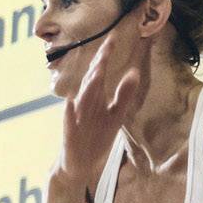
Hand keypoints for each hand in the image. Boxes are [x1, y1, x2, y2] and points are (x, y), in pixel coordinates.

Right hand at [55, 26, 150, 183]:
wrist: (78, 164)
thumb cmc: (96, 137)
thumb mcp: (115, 115)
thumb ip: (124, 95)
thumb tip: (134, 72)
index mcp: (95, 98)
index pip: (100, 72)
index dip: (106, 56)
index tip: (114, 38)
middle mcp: (84, 104)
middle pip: (92, 81)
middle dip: (99, 65)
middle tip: (106, 47)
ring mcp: (76, 118)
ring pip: (82, 99)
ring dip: (88, 85)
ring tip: (97, 70)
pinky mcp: (69, 133)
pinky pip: (68, 122)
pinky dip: (70, 113)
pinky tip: (70, 103)